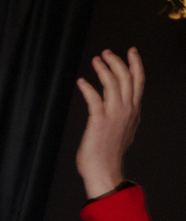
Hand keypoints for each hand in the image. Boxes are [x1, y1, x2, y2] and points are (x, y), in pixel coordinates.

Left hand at [75, 48, 142, 198]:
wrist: (104, 169)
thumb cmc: (110, 153)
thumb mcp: (126, 130)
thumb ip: (128, 116)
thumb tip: (130, 109)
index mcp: (134, 110)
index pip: (138, 81)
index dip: (135, 64)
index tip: (131, 51)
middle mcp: (127, 109)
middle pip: (127, 77)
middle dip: (117, 61)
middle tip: (106, 52)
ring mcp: (114, 114)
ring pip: (113, 83)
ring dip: (103, 69)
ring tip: (95, 60)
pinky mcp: (99, 120)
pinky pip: (94, 98)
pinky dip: (87, 87)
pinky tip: (81, 81)